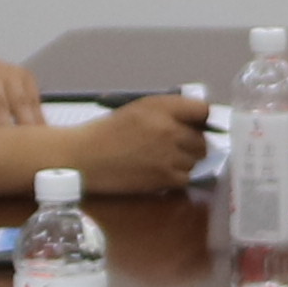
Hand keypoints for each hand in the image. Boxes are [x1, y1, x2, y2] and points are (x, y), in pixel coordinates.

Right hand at [67, 91, 207, 197]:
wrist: (84, 158)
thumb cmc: (107, 132)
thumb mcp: (138, 109)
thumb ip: (167, 111)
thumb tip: (194, 121)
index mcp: (162, 108)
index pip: (203, 110)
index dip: (201, 119)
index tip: (196, 125)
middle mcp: (170, 130)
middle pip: (203, 139)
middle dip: (193, 143)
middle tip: (177, 146)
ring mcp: (170, 156)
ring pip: (196, 160)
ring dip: (186, 161)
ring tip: (163, 159)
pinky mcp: (165, 178)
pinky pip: (186, 178)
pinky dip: (177, 176)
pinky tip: (160, 172)